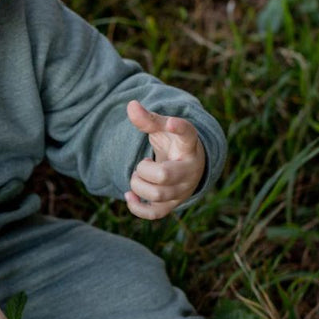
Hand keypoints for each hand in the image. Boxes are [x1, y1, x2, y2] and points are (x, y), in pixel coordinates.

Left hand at [124, 99, 205, 219]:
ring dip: (138, 185)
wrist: (187, 167)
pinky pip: (154, 213)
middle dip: (143, 170)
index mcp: (188, 145)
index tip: (170, 122)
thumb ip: (148, 119)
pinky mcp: (173, 205)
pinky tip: (129, 196)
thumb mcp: (163, 129)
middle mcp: (189, 169)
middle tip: (143, 163)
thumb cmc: (173, 144)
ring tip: (139, 176)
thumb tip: (130, 105)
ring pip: (157, 195)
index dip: (179, 128)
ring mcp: (182, 190)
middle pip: (164, 175)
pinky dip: (137, 207)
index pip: (188, 135)